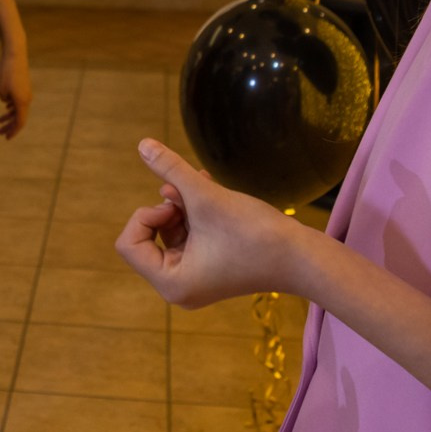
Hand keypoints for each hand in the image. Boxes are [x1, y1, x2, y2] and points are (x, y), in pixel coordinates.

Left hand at [0, 43, 31, 139]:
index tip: (6, 138)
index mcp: (22, 102)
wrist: (14, 54)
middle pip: (19, 117)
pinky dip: (12, 108)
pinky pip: (19, 101)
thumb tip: (7, 101)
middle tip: (0, 133)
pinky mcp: (24, 86)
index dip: (13, 131)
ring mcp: (26, 92)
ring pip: (19, 109)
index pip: (20, 122)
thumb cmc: (6, 72)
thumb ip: (4, 99)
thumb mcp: (0, 89)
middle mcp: (27, 99)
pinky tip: (6, 108)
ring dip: (10, 117)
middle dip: (10, 126)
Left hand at [115, 139, 299, 308]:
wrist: (302, 257)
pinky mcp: (210, 269)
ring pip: (168, 233)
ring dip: (180, 207)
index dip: (145, 215)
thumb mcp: (206, 197)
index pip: (129, 244)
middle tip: (190, 197)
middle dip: (165, 210)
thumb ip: (171, 170)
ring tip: (202, 190)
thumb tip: (142, 144)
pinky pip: (187, 237)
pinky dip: (193, 213)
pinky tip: (207, 190)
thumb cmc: (255, 233)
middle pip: (145, 239)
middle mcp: (178, 287)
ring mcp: (195, 280)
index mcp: (171, 282)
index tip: (174, 204)